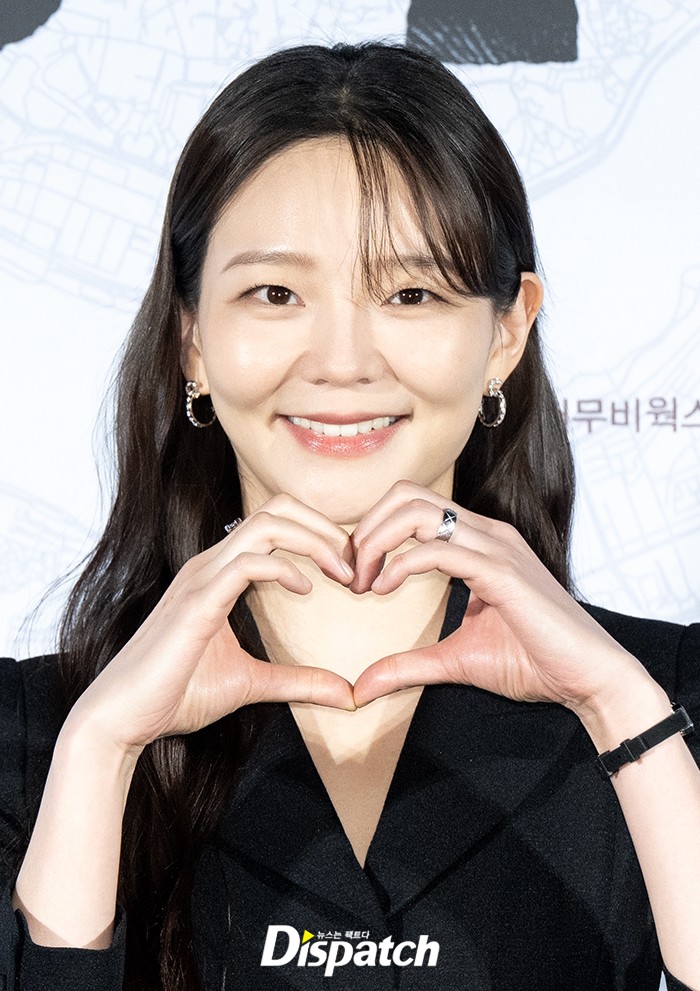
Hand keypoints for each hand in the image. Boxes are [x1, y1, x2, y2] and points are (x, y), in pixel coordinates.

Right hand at [68, 495, 355, 755]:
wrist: (124, 717)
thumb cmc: (177, 694)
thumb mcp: (252, 684)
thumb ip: (298, 682)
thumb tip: (346, 693)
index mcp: (220, 572)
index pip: (277, 524)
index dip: (319, 536)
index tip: (351, 569)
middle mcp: (211, 564)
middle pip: (277, 509)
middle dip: (324, 527)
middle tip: (356, 562)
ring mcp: (202, 578)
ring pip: (267, 525)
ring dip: (314, 541)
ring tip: (342, 572)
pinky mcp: (198, 602)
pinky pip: (248, 563)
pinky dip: (285, 568)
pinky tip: (305, 590)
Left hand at [350, 481, 657, 712]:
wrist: (589, 678)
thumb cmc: (534, 662)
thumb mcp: (454, 660)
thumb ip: (407, 666)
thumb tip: (360, 688)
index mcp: (478, 541)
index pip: (411, 506)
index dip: (373, 533)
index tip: (357, 577)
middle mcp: (486, 532)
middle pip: (406, 495)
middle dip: (366, 530)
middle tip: (351, 574)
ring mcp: (495, 546)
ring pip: (416, 510)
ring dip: (376, 541)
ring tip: (365, 582)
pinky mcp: (501, 570)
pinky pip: (437, 548)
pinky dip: (400, 565)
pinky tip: (385, 589)